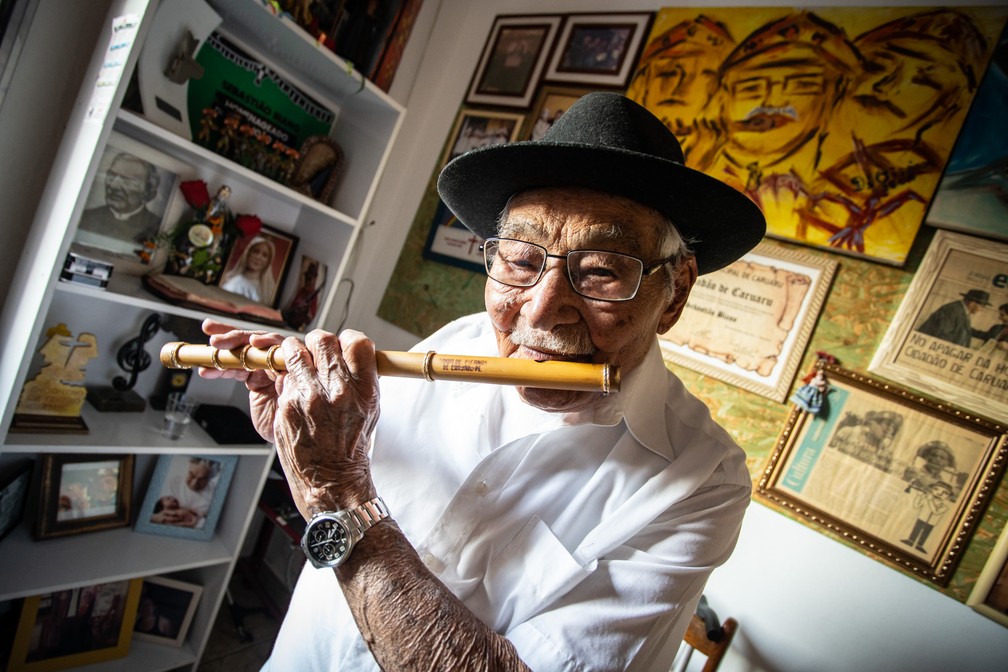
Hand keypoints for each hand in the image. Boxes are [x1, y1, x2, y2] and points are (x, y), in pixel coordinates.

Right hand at [200, 318, 284, 441]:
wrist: (292, 435)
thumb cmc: (300, 420)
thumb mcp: (294, 404)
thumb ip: (288, 387)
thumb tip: (281, 374)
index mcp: (293, 364)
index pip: (278, 347)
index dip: (265, 341)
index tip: (253, 342)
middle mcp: (279, 362)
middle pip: (256, 344)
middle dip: (236, 339)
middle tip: (217, 340)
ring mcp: (265, 369)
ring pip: (242, 354)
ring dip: (222, 351)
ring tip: (207, 350)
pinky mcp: (253, 378)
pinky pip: (235, 369)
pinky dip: (220, 370)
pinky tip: (206, 370)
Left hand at [274, 329, 380, 516]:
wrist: (331, 478)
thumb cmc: (351, 446)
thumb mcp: (370, 409)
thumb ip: (361, 378)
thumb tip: (347, 354)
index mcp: (364, 389)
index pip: (356, 343)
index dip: (347, 339)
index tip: (342, 345)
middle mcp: (338, 390)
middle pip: (323, 340)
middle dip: (317, 343)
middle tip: (315, 351)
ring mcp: (310, 396)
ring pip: (295, 350)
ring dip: (294, 352)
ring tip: (297, 361)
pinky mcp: (286, 405)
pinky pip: (283, 377)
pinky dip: (286, 380)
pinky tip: (293, 392)